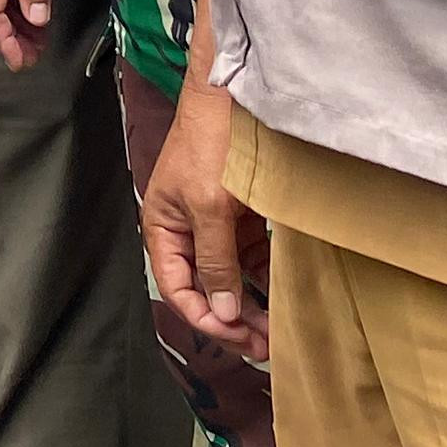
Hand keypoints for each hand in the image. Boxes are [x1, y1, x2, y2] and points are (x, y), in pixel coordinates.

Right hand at [138, 74, 270, 359]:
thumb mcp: (209, 207)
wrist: (234, 99)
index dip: (205, 318)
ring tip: (277, 332)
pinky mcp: (240, 217)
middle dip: (231, 320)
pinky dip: (263, 280)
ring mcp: (214, 226)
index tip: (239, 336)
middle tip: (265, 347)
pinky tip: (282, 298)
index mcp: (164, 229)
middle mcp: (186, 232)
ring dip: (250, 305)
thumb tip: (223, 312)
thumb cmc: (211, 148)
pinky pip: (250, 260)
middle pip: (203, 289)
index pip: (178, 289)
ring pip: (229, 279)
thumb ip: (215, 261)